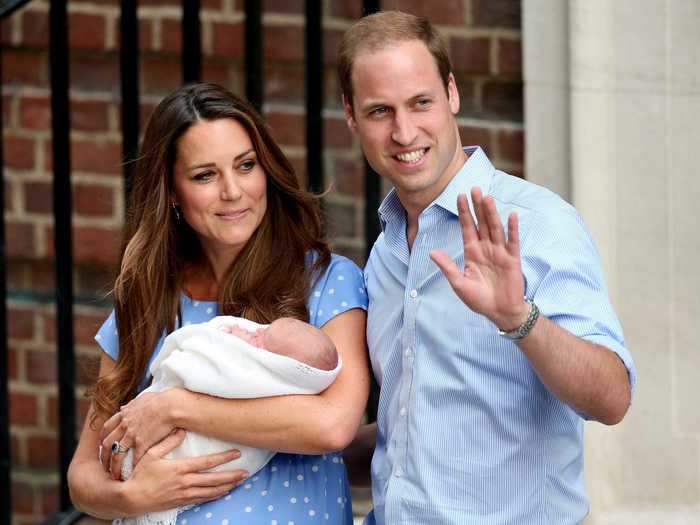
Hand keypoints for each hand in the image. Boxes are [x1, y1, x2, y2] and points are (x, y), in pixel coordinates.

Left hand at [100, 390, 178, 478]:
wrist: (170, 405)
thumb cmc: (160, 400)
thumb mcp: (142, 399)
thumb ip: (132, 405)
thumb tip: (125, 407)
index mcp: (124, 415)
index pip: (106, 428)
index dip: (103, 438)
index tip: (103, 445)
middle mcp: (124, 426)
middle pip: (107, 444)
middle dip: (104, 457)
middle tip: (104, 465)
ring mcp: (132, 435)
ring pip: (117, 455)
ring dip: (114, 467)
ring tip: (114, 476)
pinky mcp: (142, 443)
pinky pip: (134, 459)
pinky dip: (132, 468)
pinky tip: (132, 474)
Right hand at [122, 429, 247, 513]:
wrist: (131, 498)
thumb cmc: (140, 474)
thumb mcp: (151, 454)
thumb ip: (168, 441)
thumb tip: (181, 429)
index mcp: (180, 468)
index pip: (207, 462)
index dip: (224, 458)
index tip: (237, 453)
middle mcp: (185, 482)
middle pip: (214, 479)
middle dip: (232, 475)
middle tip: (246, 472)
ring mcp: (184, 494)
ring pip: (211, 491)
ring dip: (227, 486)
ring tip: (239, 482)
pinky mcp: (181, 502)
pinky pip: (203, 499)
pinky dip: (215, 495)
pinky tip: (223, 492)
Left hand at [429, 187, 527, 330]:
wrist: (499, 312)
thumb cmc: (479, 299)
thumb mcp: (459, 284)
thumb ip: (447, 267)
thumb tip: (432, 252)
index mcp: (472, 252)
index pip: (467, 227)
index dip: (464, 212)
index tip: (459, 195)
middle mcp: (486, 248)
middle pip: (481, 223)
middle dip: (477, 206)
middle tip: (474, 187)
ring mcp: (500, 252)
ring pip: (495, 228)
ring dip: (491, 213)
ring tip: (487, 197)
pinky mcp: (512, 260)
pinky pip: (512, 242)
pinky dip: (512, 229)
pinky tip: (511, 215)